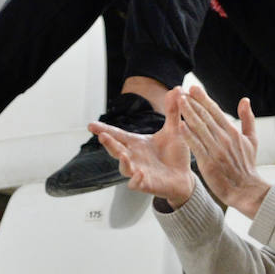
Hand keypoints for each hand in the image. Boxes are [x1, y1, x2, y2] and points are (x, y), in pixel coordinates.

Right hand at [89, 88, 193, 207]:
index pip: (117, 135)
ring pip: (123, 168)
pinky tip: (139, 174)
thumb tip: (176, 89)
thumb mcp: (174, 130)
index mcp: (136, 144)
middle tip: (102, 135)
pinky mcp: (146, 184)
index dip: (104, 130)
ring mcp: (138, 171)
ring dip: (122, 162)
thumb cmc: (175, 154)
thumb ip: (172, 111)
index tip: (90, 125)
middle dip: (108, 143)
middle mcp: (133, 157)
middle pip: (115, 149)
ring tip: (122, 155)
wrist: (184, 177)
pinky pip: (136, 184)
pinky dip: (136, 180)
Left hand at [177, 86, 270, 218]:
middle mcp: (224, 138)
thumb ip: (248, 118)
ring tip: (178, 102)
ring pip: (200, 128)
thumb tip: (245, 100)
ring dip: (188, 113)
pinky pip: (196, 146)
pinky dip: (189, 135)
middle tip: (181, 91)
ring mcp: (216, 150)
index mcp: (233, 131)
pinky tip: (180, 125)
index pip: (215, 111)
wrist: (246, 189)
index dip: (203, 98)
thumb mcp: (252, 140)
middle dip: (193, 103)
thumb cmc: (247, 165)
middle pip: (205, 116)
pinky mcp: (208, 162)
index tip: (193, 88)